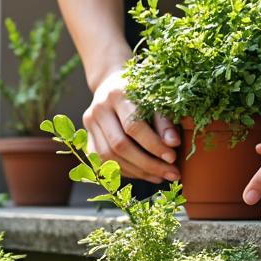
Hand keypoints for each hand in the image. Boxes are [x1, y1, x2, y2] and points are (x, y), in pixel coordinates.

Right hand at [82, 67, 180, 183]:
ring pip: (109, 157)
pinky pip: (103, 162)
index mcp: (116, 94)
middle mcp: (98, 109)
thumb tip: (173, 145)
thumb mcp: (156, 99)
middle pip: (119, 145)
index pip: (133, 126)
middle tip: (170, 174)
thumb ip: (164, 121)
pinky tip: (144, 173)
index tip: (172, 158)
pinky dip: (125, 171)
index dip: (154, 145)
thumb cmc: (140, 91)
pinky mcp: (87, 138)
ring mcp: (89, 125)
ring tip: (160, 176)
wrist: (111, 84)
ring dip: (137, 171)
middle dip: (147, 164)